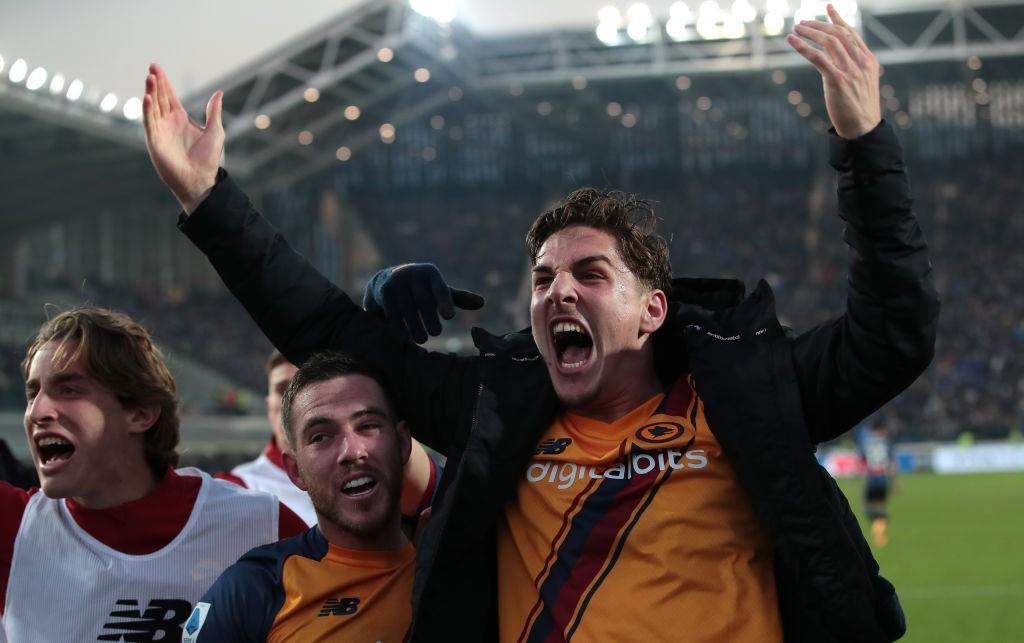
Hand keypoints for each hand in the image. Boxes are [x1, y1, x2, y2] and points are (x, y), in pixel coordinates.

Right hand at [143, 63, 223, 213]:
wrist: (200, 180)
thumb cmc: (208, 159)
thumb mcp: (215, 131)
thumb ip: (214, 111)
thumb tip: (219, 92)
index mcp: (180, 118)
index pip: (169, 96)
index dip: (164, 82)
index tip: (157, 67)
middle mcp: (168, 122)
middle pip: (159, 98)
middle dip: (156, 83)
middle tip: (152, 67)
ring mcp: (160, 131)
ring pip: (152, 107)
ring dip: (150, 92)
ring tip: (150, 78)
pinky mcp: (154, 141)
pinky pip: (149, 123)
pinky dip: (147, 110)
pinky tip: (147, 98)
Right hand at [363, 263, 484, 343]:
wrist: (387, 280)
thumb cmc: (421, 289)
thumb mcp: (439, 291)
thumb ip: (458, 298)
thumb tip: (482, 303)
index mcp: (430, 273)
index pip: (439, 288)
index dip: (444, 302)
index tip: (450, 317)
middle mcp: (413, 273)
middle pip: (422, 299)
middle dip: (429, 317)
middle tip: (436, 333)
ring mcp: (397, 281)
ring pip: (406, 307)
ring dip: (414, 325)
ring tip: (422, 339)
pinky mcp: (384, 291)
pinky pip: (391, 310)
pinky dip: (398, 325)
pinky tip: (405, 337)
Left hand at [787, 4, 880, 138]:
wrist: (863, 128)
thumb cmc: (858, 109)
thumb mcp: (860, 84)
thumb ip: (852, 68)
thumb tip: (834, 60)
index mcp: (868, 61)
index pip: (852, 34)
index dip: (839, 19)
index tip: (828, 8)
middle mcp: (861, 62)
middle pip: (839, 34)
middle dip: (819, 25)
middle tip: (802, 23)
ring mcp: (850, 70)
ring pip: (829, 42)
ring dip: (810, 33)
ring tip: (796, 29)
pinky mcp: (838, 80)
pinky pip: (818, 57)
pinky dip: (803, 46)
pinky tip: (792, 41)